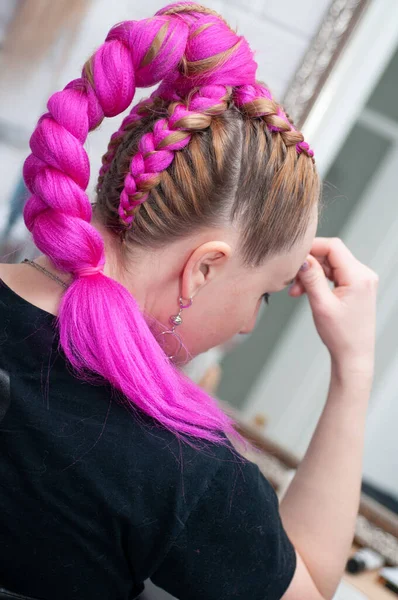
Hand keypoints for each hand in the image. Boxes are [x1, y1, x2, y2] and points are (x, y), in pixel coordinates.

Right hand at [288, 237, 377, 374]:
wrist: (353, 355)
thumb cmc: (340, 335)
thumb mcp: (322, 305)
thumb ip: (312, 278)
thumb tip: (302, 258)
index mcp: (359, 276)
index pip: (333, 247)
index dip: (311, 247)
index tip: (293, 257)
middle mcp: (364, 274)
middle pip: (331, 255)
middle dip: (308, 265)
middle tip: (292, 283)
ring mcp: (361, 280)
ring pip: (330, 264)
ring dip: (311, 274)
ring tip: (296, 292)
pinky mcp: (356, 286)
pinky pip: (334, 274)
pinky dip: (319, 280)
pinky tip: (306, 291)